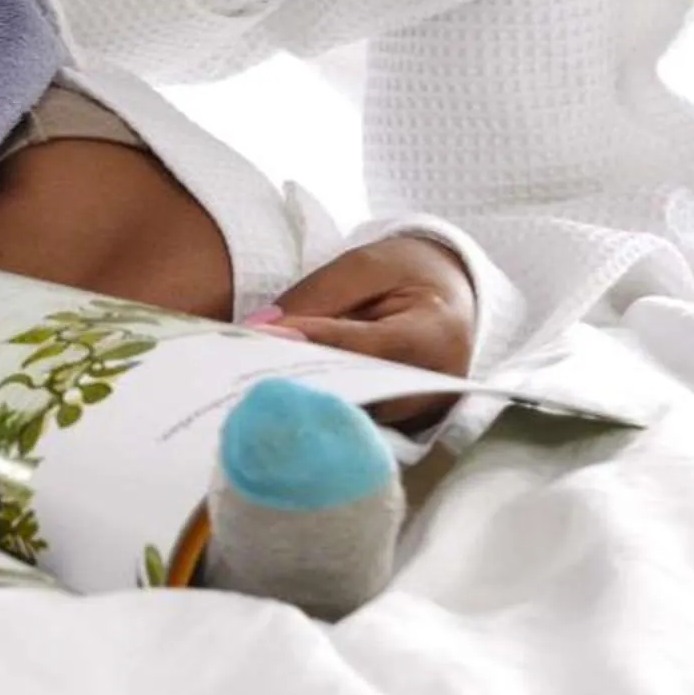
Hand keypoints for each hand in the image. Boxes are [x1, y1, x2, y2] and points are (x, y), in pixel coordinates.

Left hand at [256, 235, 477, 431]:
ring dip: (302, 401)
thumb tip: (262, 328)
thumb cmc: (408, 274)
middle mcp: (433, 389)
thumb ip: (317, 296)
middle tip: (244, 369)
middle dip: (302, 381)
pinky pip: (351, 422)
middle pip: (360, 393)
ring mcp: (417, 415)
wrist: (449, 295)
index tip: (265, 334)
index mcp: (436, 335)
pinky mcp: (399, 429)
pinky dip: (314, 408)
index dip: (317, 341)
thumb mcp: (366, 266)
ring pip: (352, 416)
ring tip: (250, 383)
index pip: (370, 345)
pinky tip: (273, 396)